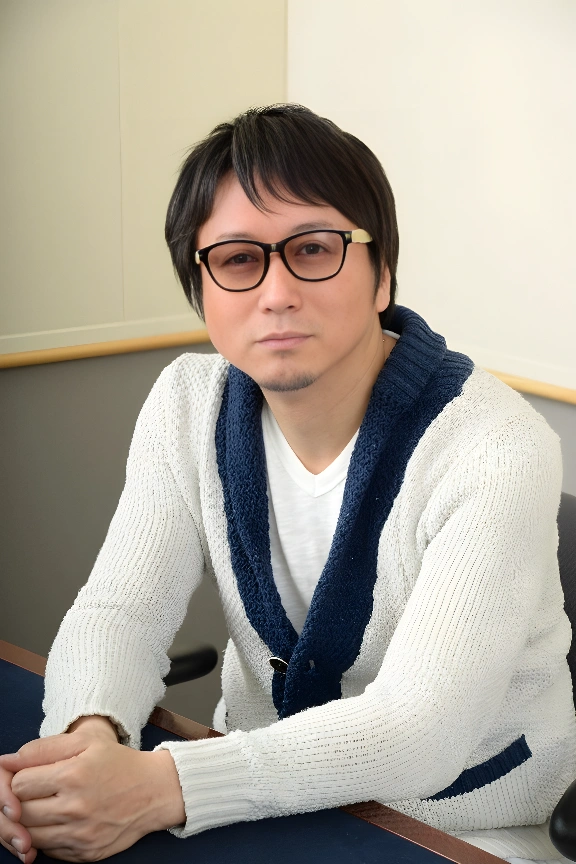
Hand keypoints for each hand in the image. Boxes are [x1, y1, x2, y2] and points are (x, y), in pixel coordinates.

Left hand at [0, 717, 117, 862]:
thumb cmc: (118, 763)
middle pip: (21, 813)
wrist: (155, 791)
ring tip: (47, 806)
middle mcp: (74, 808)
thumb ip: (43, 748)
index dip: (20, 778)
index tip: (32, 775)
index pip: (19, 784)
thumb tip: (8, 759)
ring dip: (32, 822)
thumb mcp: (86, 742)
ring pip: (31, 836)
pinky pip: (49, 851)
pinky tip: (61, 822)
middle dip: (21, 802)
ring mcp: (80, 835)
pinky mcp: (85, 854)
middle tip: (36, 792)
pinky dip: (48, 838)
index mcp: (72, 775)